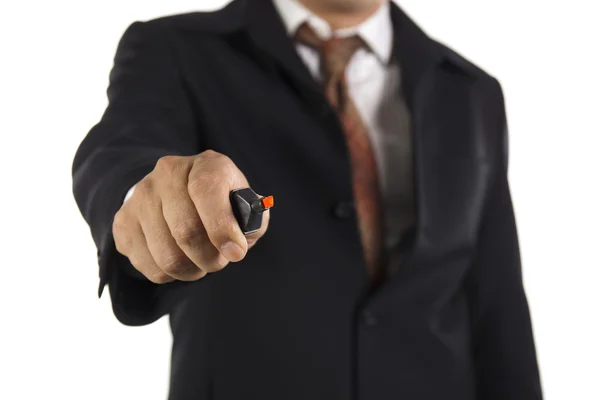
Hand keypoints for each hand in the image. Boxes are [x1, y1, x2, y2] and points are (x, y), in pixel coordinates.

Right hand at [112, 150, 269, 282]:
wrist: (181, 196)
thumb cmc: (222, 205)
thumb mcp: (244, 207)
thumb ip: (250, 222)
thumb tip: (237, 244)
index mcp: (206, 164)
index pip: (206, 190)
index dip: (222, 228)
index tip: (236, 253)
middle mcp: (168, 173)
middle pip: (186, 231)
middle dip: (210, 258)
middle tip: (219, 262)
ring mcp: (141, 196)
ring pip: (167, 256)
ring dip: (191, 270)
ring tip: (201, 263)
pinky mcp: (123, 221)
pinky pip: (148, 266)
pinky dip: (170, 275)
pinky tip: (179, 260)